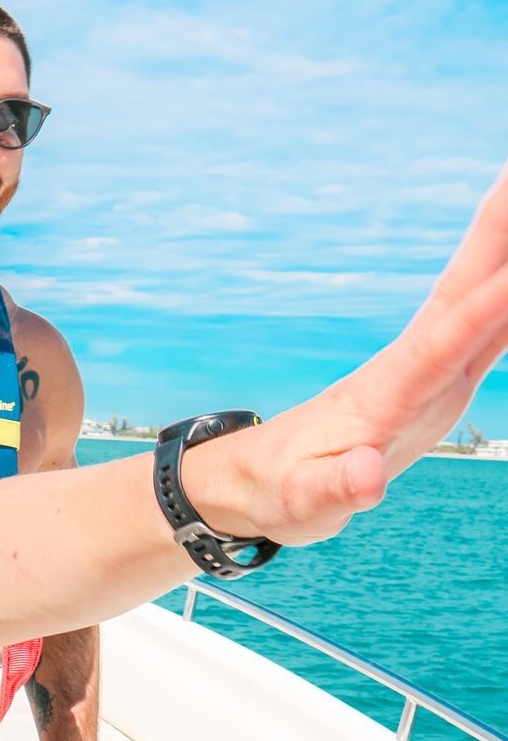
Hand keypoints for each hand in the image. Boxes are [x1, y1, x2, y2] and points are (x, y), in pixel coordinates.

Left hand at [197, 162, 507, 543]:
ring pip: (479, 296)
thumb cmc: (281, 493)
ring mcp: (428, 368)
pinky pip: (491, 326)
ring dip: (507, 246)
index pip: (442, 343)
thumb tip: (366, 478)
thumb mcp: (303, 505)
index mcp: (386, 395)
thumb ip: (336, 491)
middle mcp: (411, 367)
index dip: (486, 308)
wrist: (257, 481)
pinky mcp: (439, 379)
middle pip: (463, 290)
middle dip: (497, 234)